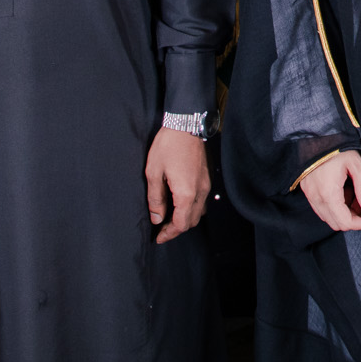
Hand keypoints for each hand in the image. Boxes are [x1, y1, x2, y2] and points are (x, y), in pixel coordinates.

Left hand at [145, 127, 211, 243]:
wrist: (186, 124)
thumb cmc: (168, 146)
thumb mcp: (154, 172)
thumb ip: (156, 198)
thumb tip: (157, 217)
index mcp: (186, 193)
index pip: (181, 224)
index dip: (169, 234)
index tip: (158, 237)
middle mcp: (200, 192)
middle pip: (192, 221)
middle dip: (177, 228)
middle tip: (161, 228)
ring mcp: (205, 184)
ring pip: (199, 212)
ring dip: (185, 218)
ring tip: (170, 217)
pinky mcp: (206, 177)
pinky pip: (201, 201)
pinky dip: (191, 208)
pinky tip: (179, 202)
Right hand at [300, 150, 360, 231]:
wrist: (315, 133)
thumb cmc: (337, 146)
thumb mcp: (356, 166)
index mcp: (329, 194)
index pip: (347, 223)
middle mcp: (316, 199)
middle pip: (338, 224)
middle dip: (355, 218)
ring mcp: (310, 196)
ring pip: (329, 218)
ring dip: (344, 213)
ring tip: (354, 194)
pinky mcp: (308, 192)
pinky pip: (322, 209)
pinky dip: (335, 207)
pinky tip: (344, 191)